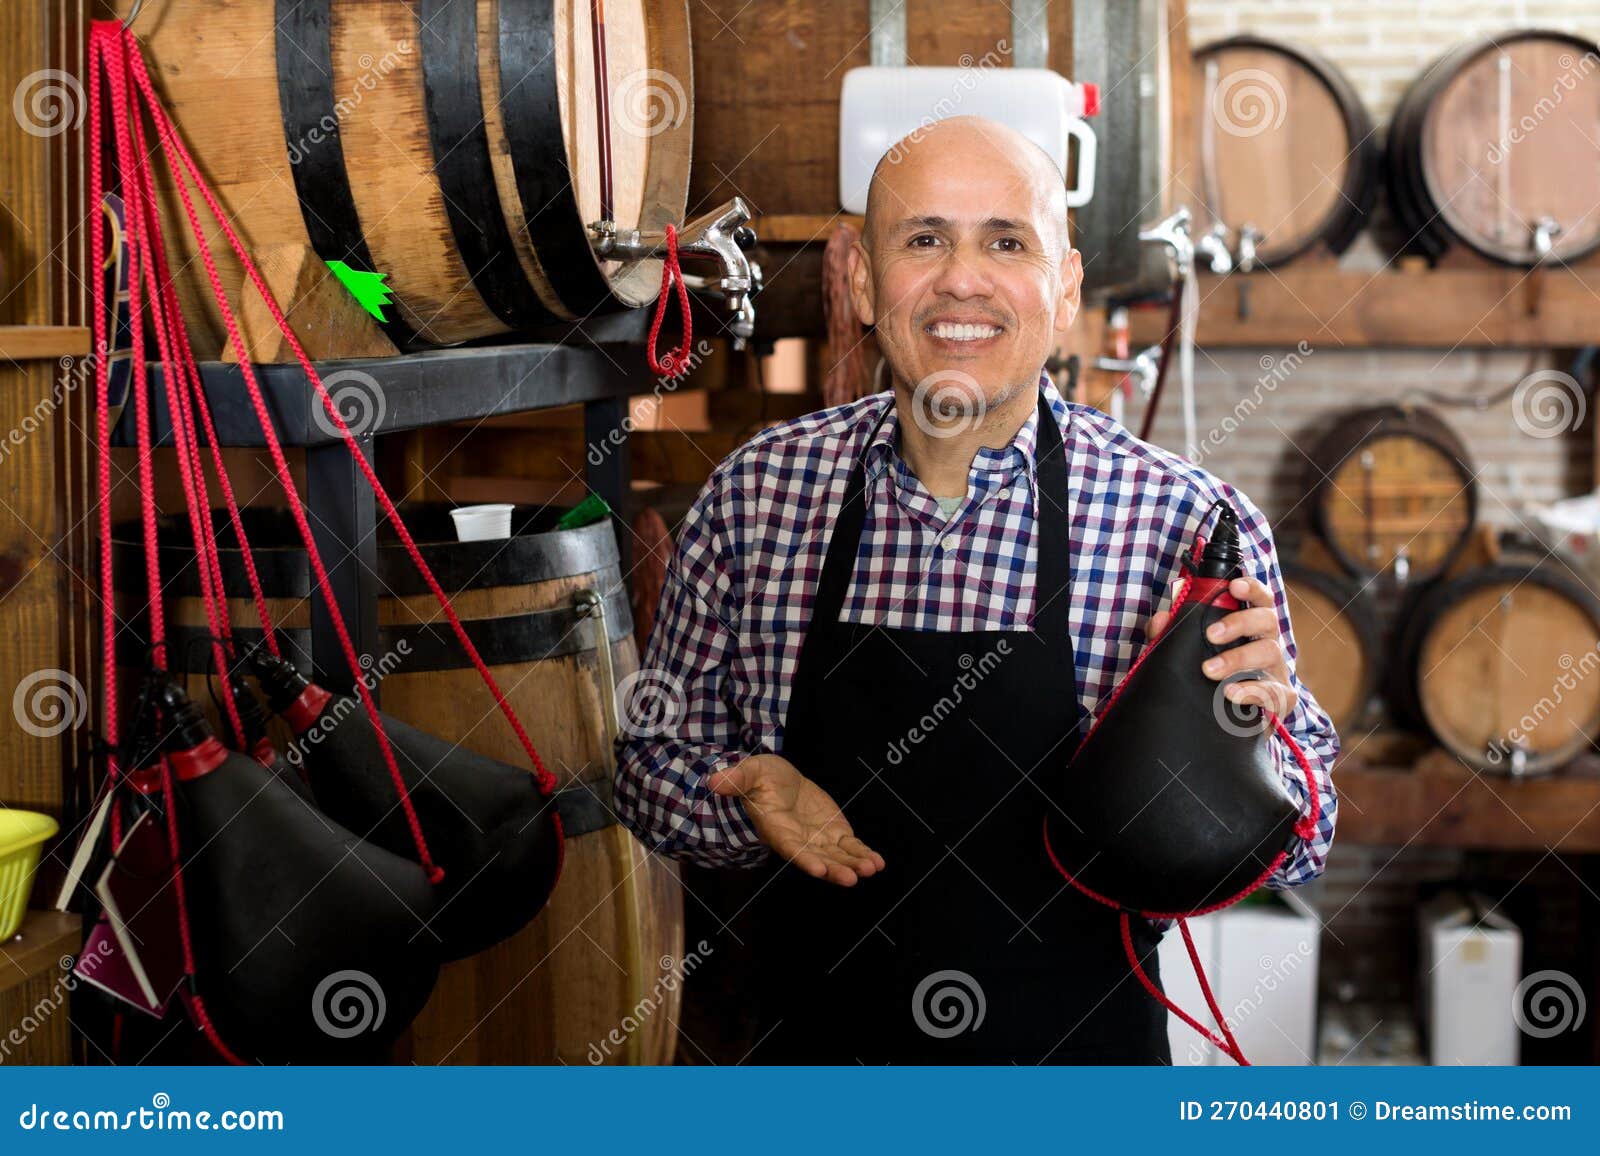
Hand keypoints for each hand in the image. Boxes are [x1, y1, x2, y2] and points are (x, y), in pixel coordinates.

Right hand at [708, 753, 885, 885]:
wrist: (780, 779)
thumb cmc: (761, 777)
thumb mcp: (749, 772)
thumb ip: (736, 779)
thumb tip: (714, 780)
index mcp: (776, 829)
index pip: (791, 848)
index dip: (805, 858)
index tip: (820, 868)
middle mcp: (798, 840)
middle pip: (818, 859)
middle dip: (835, 869)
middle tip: (852, 877)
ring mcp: (818, 839)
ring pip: (837, 857)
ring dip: (854, 864)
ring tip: (871, 868)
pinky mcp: (834, 833)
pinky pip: (851, 847)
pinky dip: (863, 854)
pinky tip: (877, 862)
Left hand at [1146, 575, 1298, 719]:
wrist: (1227, 722)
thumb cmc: (1211, 678)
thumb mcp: (1190, 654)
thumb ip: (1173, 635)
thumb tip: (1160, 620)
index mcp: (1251, 628)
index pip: (1259, 599)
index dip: (1251, 588)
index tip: (1233, 586)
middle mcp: (1268, 643)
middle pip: (1266, 620)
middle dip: (1239, 623)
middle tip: (1211, 635)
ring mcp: (1276, 671)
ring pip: (1270, 653)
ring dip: (1238, 659)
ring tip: (1210, 670)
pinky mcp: (1280, 699)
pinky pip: (1275, 692)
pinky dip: (1253, 691)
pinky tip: (1231, 694)